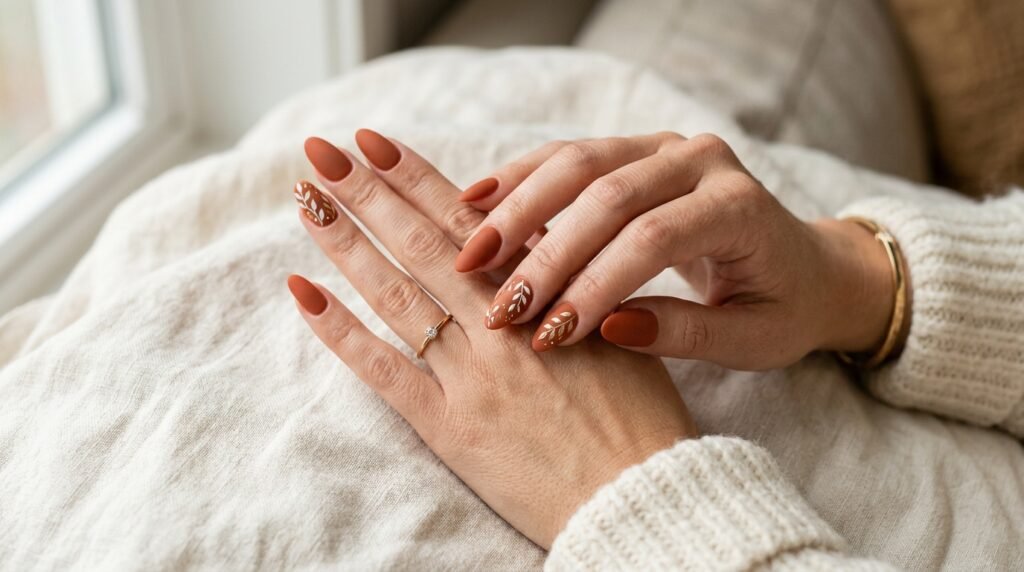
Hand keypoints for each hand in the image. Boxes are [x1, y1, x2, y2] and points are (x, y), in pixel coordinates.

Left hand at [289, 130, 697, 547]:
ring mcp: (472, 375)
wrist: (643, 495)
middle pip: (422, 242)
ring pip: (397, 292)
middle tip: (321, 150)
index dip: (416, 177)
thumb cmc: (644, 420)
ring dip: (346, 240)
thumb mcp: (622, 331)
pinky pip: (385, 371)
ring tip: (306, 197)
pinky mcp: (451, 427)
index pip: (468, 221)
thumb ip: (578, 284)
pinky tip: (304, 291)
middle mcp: (501, 326)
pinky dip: (341, 330)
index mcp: (548, 295)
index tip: (375, 143)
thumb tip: (543, 241)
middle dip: (367, 191)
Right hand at [455, 133, 896, 369]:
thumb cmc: (781, 308)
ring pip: (578, 162)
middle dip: (544, 253)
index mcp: (738, 206)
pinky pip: (569, 154)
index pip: (652, 238)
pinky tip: (477, 202)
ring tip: (471, 256)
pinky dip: (522, 177)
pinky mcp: (636, 148)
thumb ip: (684, 333)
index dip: (593, 286)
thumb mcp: (751, 339)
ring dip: (518, 209)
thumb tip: (607, 326)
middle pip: (606, 194)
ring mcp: (665, 146)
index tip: (547, 336)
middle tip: (499, 305)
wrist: (807, 265)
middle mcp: (701, 160)